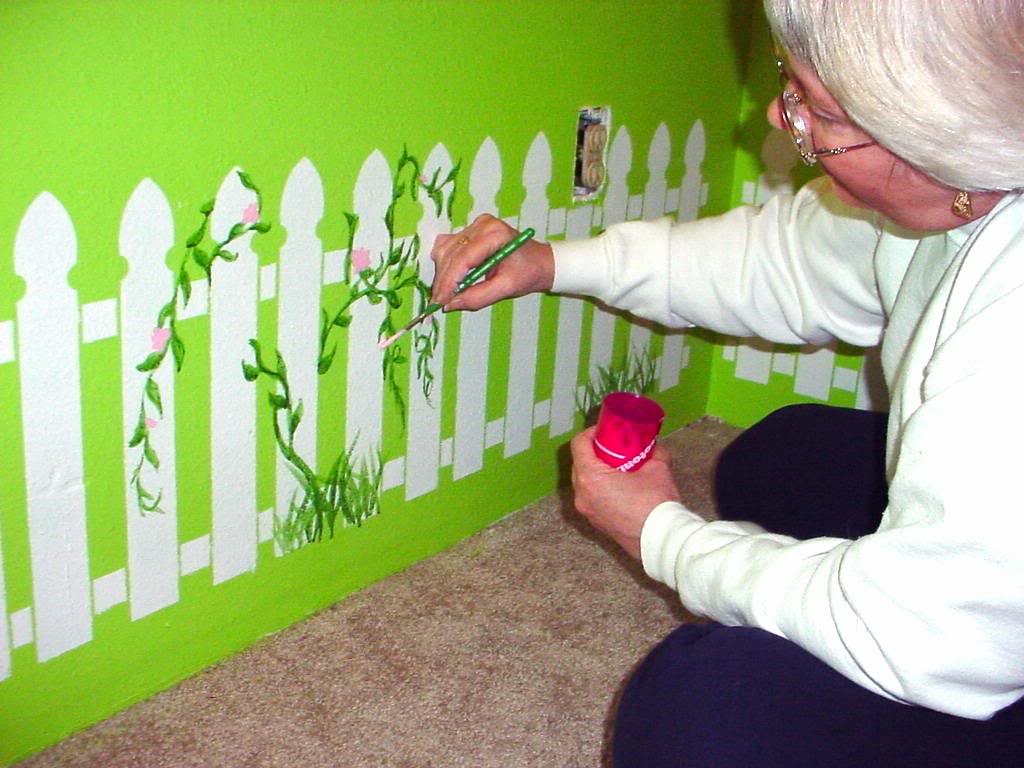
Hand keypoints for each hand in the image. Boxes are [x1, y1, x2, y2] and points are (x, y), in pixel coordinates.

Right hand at [430, 214, 553, 310]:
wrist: (539, 261)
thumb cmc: (528, 273)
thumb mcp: (507, 288)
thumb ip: (478, 297)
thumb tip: (450, 304)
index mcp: (495, 234)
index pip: (463, 258)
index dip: (449, 281)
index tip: (440, 301)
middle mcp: (482, 225)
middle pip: (451, 253)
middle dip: (443, 280)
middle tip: (438, 303)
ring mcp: (474, 226)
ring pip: (445, 250)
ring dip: (442, 273)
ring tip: (445, 294)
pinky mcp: (469, 231)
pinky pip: (447, 246)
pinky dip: (445, 264)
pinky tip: (450, 279)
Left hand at [569, 426, 681, 559]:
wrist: (661, 541)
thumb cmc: (656, 503)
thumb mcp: (658, 468)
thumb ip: (654, 451)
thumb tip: (653, 445)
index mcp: (590, 478)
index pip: (579, 444)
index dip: (591, 433)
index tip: (606, 431)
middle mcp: (581, 495)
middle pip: (579, 463)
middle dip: (595, 452)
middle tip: (614, 446)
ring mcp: (586, 511)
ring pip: (583, 481)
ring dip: (596, 470)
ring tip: (618, 466)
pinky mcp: (595, 522)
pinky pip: (590, 497)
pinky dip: (599, 487)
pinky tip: (619, 485)